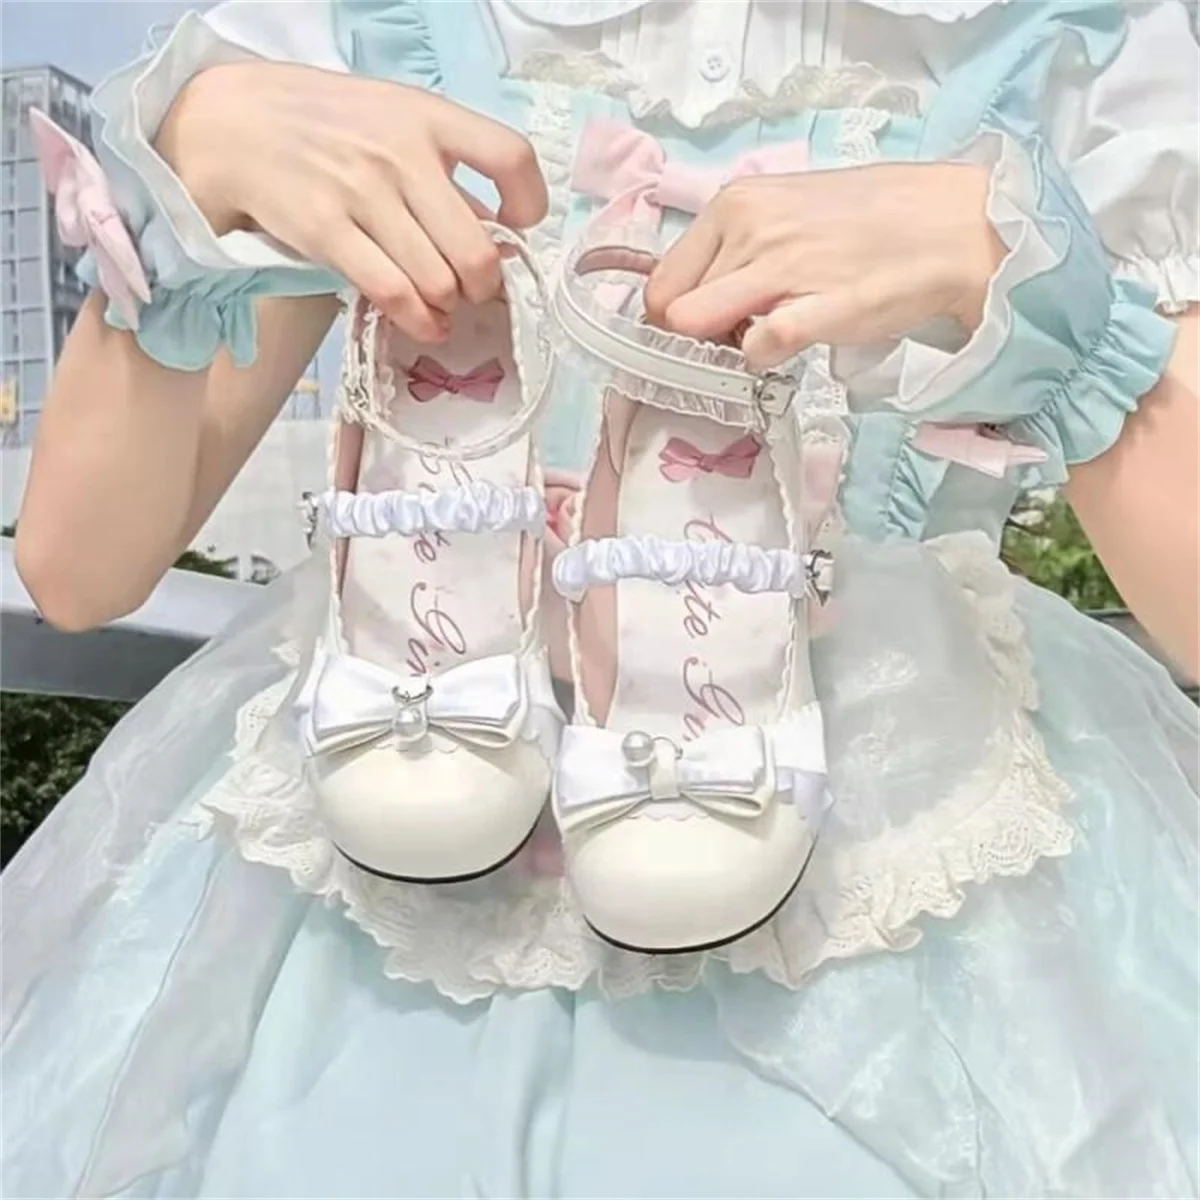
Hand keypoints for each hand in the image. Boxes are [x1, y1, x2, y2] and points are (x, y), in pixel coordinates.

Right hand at [156, 62, 547, 342]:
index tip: (518, 226)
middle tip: (473, 290)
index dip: (529, 204)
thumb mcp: (391, 121)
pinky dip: (418, 321)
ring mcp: (363, 192)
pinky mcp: (326, 230)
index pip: (511, 157)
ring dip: (449, 308)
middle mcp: (401, 152)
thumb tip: (495, 234)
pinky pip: (393, 294)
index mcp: (428, 116)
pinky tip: (422, 324)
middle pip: (478, 250)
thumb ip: (443, 169)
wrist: (230, 123)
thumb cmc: (324, 127)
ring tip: (444, 310)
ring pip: (439, 282)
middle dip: (484, 285)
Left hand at [644, 164, 1003, 369]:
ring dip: (729, 345)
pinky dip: (763, 359)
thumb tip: (693, 297)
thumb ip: (735, 246)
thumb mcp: (785, 211)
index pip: (660, 283)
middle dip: (702, 333)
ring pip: (700, 329)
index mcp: (734, 204)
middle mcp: (748, 229)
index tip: (707, 323)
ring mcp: (780, 268)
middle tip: (746, 329)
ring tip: (773, 331)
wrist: (950, 227)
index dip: (675, 315)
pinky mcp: (816, 309)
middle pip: (674, 313)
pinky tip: (792, 344)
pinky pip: (757, 348)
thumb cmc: (869, 220)